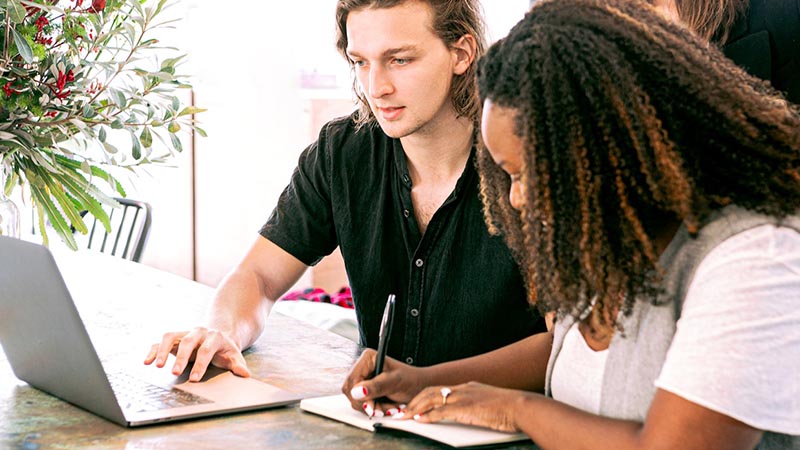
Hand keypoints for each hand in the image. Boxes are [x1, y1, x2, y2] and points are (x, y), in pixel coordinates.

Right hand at [144, 327, 250, 381]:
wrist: (219, 336)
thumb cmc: (225, 349)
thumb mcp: (234, 356)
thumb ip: (238, 365)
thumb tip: (245, 374)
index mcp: (214, 337)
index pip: (206, 350)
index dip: (200, 364)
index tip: (194, 379)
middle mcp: (198, 332)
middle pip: (188, 342)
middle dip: (181, 358)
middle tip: (174, 373)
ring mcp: (185, 333)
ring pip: (171, 337)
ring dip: (163, 351)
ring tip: (156, 366)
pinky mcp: (175, 338)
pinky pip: (161, 342)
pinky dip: (153, 350)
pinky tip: (147, 361)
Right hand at [342, 348, 427, 416]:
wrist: (419, 386)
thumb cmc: (411, 380)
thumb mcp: (395, 382)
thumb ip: (376, 386)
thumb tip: (357, 391)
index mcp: (368, 358)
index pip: (352, 380)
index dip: (359, 395)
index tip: (371, 405)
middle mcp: (362, 367)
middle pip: (350, 391)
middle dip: (367, 403)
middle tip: (382, 409)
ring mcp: (363, 379)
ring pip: (355, 399)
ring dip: (372, 408)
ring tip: (389, 407)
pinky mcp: (366, 389)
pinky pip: (361, 403)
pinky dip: (374, 409)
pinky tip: (385, 407)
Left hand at [403, 382, 526, 432]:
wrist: (522, 407)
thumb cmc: (512, 409)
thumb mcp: (490, 404)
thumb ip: (477, 407)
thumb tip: (470, 414)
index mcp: (469, 387)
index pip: (440, 389)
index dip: (425, 397)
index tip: (415, 405)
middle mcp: (463, 389)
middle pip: (431, 391)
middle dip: (415, 401)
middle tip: (402, 411)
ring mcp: (464, 397)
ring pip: (432, 399)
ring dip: (416, 408)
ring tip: (404, 416)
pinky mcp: (466, 408)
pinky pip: (441, 411)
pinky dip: (428, 415)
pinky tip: (420, 420)